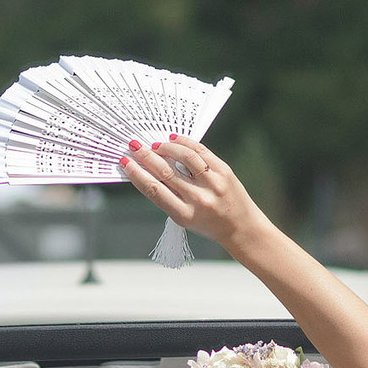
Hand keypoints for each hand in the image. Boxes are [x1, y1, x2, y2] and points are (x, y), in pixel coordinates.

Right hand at [117, 135, 272, 255]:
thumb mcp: (184, 218)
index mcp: (184, 215)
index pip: (154, 190)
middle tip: (134, 146)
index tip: (126, 162)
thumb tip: (148, 169)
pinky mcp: (224, 171)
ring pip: (184, 157)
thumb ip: (168, 196)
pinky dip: (185, 143)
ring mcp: (213, 184)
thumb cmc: (209, 224)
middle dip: (146, 156)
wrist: (241, 227)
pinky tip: (174, 139)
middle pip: (166, 171)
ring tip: (155, 144)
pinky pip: (201, 151)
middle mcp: (198, 200)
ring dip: (165, 147)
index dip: (137, 174)